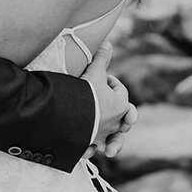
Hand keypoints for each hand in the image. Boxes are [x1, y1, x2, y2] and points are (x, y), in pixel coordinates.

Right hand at [81, 41, 138, 158]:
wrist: (67, 116)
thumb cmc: (84, 93)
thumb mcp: (93, 73)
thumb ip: (101, 59)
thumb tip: (108, 43)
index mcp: (121, 105)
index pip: (120, 90)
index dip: (110, 81)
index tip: (98, 76)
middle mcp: (115, 122)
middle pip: (124, 119)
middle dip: (122, 117)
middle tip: (114, 112)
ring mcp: (102, 135)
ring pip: (113, 140)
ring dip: (113, 142)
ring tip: (111, 148)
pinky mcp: (88, 145)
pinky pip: (93, 148)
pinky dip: (91, 148)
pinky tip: (88, 148)